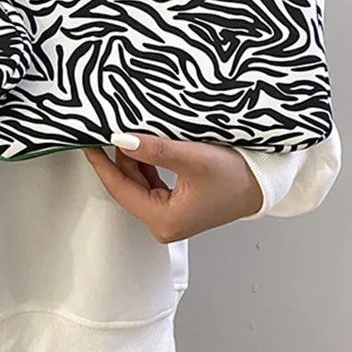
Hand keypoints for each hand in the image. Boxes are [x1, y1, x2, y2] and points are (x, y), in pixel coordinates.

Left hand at [83, 133, 262, 242]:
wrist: (265, 183)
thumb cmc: (237, 176)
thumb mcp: (193, 158)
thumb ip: (155, 150)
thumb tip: (122, 139)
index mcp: (163, 220)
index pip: (119, 188)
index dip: (100, 163)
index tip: (86, 142)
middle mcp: (162, 223)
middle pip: (126, 185)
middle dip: (117, 157)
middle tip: (108, 128)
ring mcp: (168, 215)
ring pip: (136, 181)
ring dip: (132, 157)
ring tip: (127, 131)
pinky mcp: (175, 204)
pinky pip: (149, 180)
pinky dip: (144, 162)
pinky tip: (143, 143)